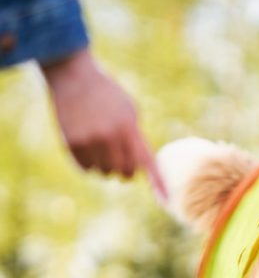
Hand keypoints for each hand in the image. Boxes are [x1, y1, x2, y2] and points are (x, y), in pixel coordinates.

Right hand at [41, 49, 166, 199]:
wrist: (74, 78)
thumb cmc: (108, 95)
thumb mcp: (129, 111)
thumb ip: (135, 137)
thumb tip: (140, 166)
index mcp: (128, 127)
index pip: (146, 161)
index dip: (157, 182)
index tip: (166, 199)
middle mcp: (109, 137)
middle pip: (124, 172)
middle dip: (126, 170)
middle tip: (122, 160)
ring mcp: (89, 141)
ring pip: (104, 172)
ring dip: (106, 166)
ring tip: (102, 146)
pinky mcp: (71, 144)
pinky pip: (86, 169)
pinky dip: (89, 164)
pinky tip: (88, 146)